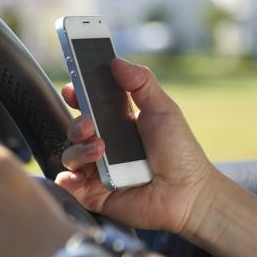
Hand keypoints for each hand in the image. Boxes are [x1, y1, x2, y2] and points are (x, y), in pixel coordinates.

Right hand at [56, 58, 218, 235]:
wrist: (188, 194)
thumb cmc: (181, 154)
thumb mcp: (164, 110)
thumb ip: (141, 82)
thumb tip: (116, 61)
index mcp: (119, 123)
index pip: (89, 106)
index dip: (77, 96)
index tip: (73, 88)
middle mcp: (105, 146)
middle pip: (75, 129)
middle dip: (76, 124)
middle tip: (89, 124)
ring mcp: (98, 171)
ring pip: (69, 155)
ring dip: (78, 150)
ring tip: (100, 150)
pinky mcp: (94, 194)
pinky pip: (68, 185)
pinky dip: (67, 180)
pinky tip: (79, 176)